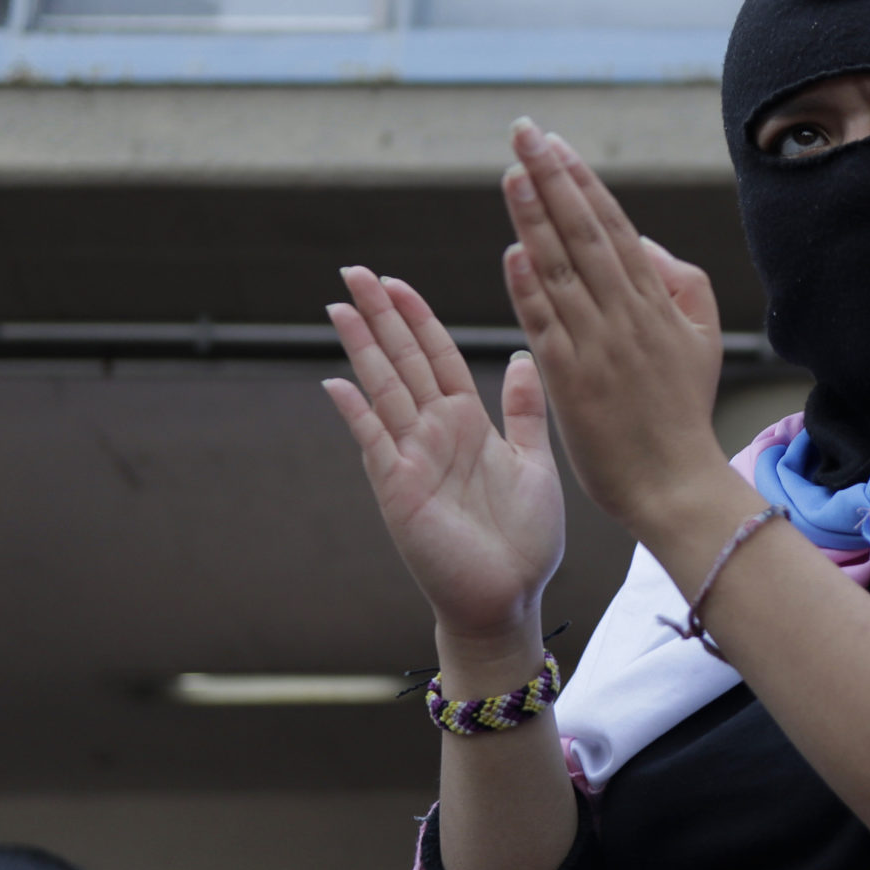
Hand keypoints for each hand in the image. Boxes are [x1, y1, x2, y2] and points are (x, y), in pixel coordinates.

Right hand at [324, 266, 564, 651]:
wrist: (509, 597)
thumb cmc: (523, 539)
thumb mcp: (534, 462)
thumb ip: (523, 411)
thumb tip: (521, 357)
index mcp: (467, 422)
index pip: (437, 355)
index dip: (417, 317)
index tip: (396, 280)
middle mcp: (434, 433)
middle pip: (403, 360)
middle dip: (380, 315)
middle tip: (352, 271)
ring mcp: (412, 458)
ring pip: (384, 388)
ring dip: (362, 348)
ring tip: (339, 306)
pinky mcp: (399, 488)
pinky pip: (375, 442)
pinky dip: (357, 412)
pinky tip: (336, 381)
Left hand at [496, 121, 733, 532]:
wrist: (674, 483)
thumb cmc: (682, 411)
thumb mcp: (702, 337)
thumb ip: (678, 280)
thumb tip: (640, 241)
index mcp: (655, 301)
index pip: (612, 225)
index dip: (581, 181)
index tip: (553, 142)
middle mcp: (626, 315)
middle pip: (583, 233)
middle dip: (551, 177)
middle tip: (523, 132)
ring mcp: (598, 346)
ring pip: (561, 269)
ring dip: (534, 218)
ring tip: (510, 173)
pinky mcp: (571, 381)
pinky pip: (547, 324)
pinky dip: (529, 287)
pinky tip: (512, 251)